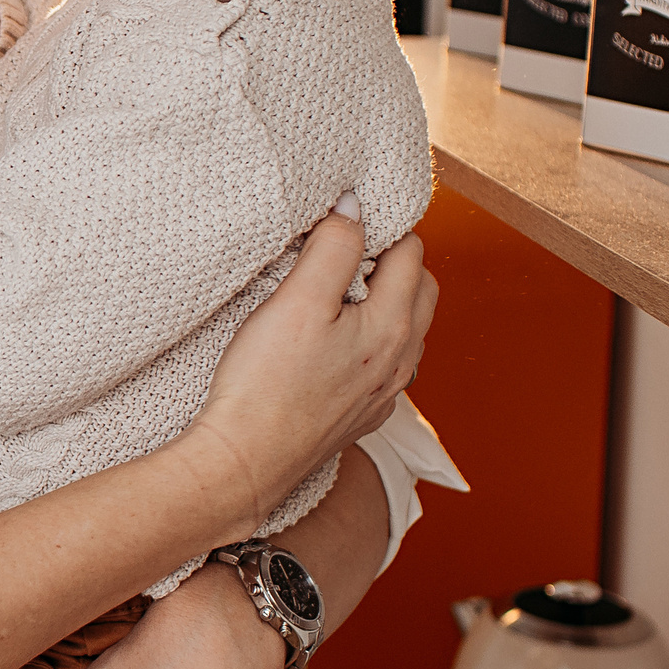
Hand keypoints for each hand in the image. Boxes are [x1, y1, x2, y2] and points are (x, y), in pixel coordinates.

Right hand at [180, 208, 435, 538]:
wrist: (247, 461)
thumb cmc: (267, 384)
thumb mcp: (298, 300)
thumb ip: (333, 247)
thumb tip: (354, 207)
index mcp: (393, 326)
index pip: (412, 252)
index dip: (381, 227)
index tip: (344, 223)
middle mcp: (400, 361)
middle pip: (422, 288)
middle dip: (395, 260)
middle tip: (345, 250)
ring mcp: (384, 392)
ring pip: (407, 328)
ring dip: (387, 300)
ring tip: (338, 291)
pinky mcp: (362, 414)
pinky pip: (386, 364)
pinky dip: (373, 339)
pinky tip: (335, 341)